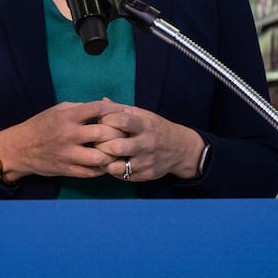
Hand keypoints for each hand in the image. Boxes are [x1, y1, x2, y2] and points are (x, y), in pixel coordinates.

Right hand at [0, 100, 128, 181]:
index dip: (114, 110)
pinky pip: (91, 172)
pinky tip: (106, 163)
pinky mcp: (66, 170)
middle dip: (118, 133)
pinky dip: (102, 169)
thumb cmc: (41, 125)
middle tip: (125, 134)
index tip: (123, 113)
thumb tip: (106, 106)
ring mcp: (68, 154)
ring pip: (99, 157)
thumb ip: (81, 108)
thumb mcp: (58, 110)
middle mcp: (68, 135)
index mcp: (67, 116)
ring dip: (111, 154)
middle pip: (102, 133)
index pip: (97, 109)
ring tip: (116, 151)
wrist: (20, 149)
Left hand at [90, 100, 204, 181]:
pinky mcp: (144, 175)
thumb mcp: (143, 115)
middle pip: (116, 147)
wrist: (181, 149)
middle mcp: (145, 144)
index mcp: (144, 125)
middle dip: (101, 144)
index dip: (106, 120)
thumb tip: (102, 101)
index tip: (101, 121)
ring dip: (104, 161)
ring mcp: (145, 162)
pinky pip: (121, 176)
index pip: (121, 120)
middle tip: (96, 141)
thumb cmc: (156, 128)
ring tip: (101, 154)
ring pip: (116, 166)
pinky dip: (112, 170)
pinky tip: (110, 163)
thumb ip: (121, 109)